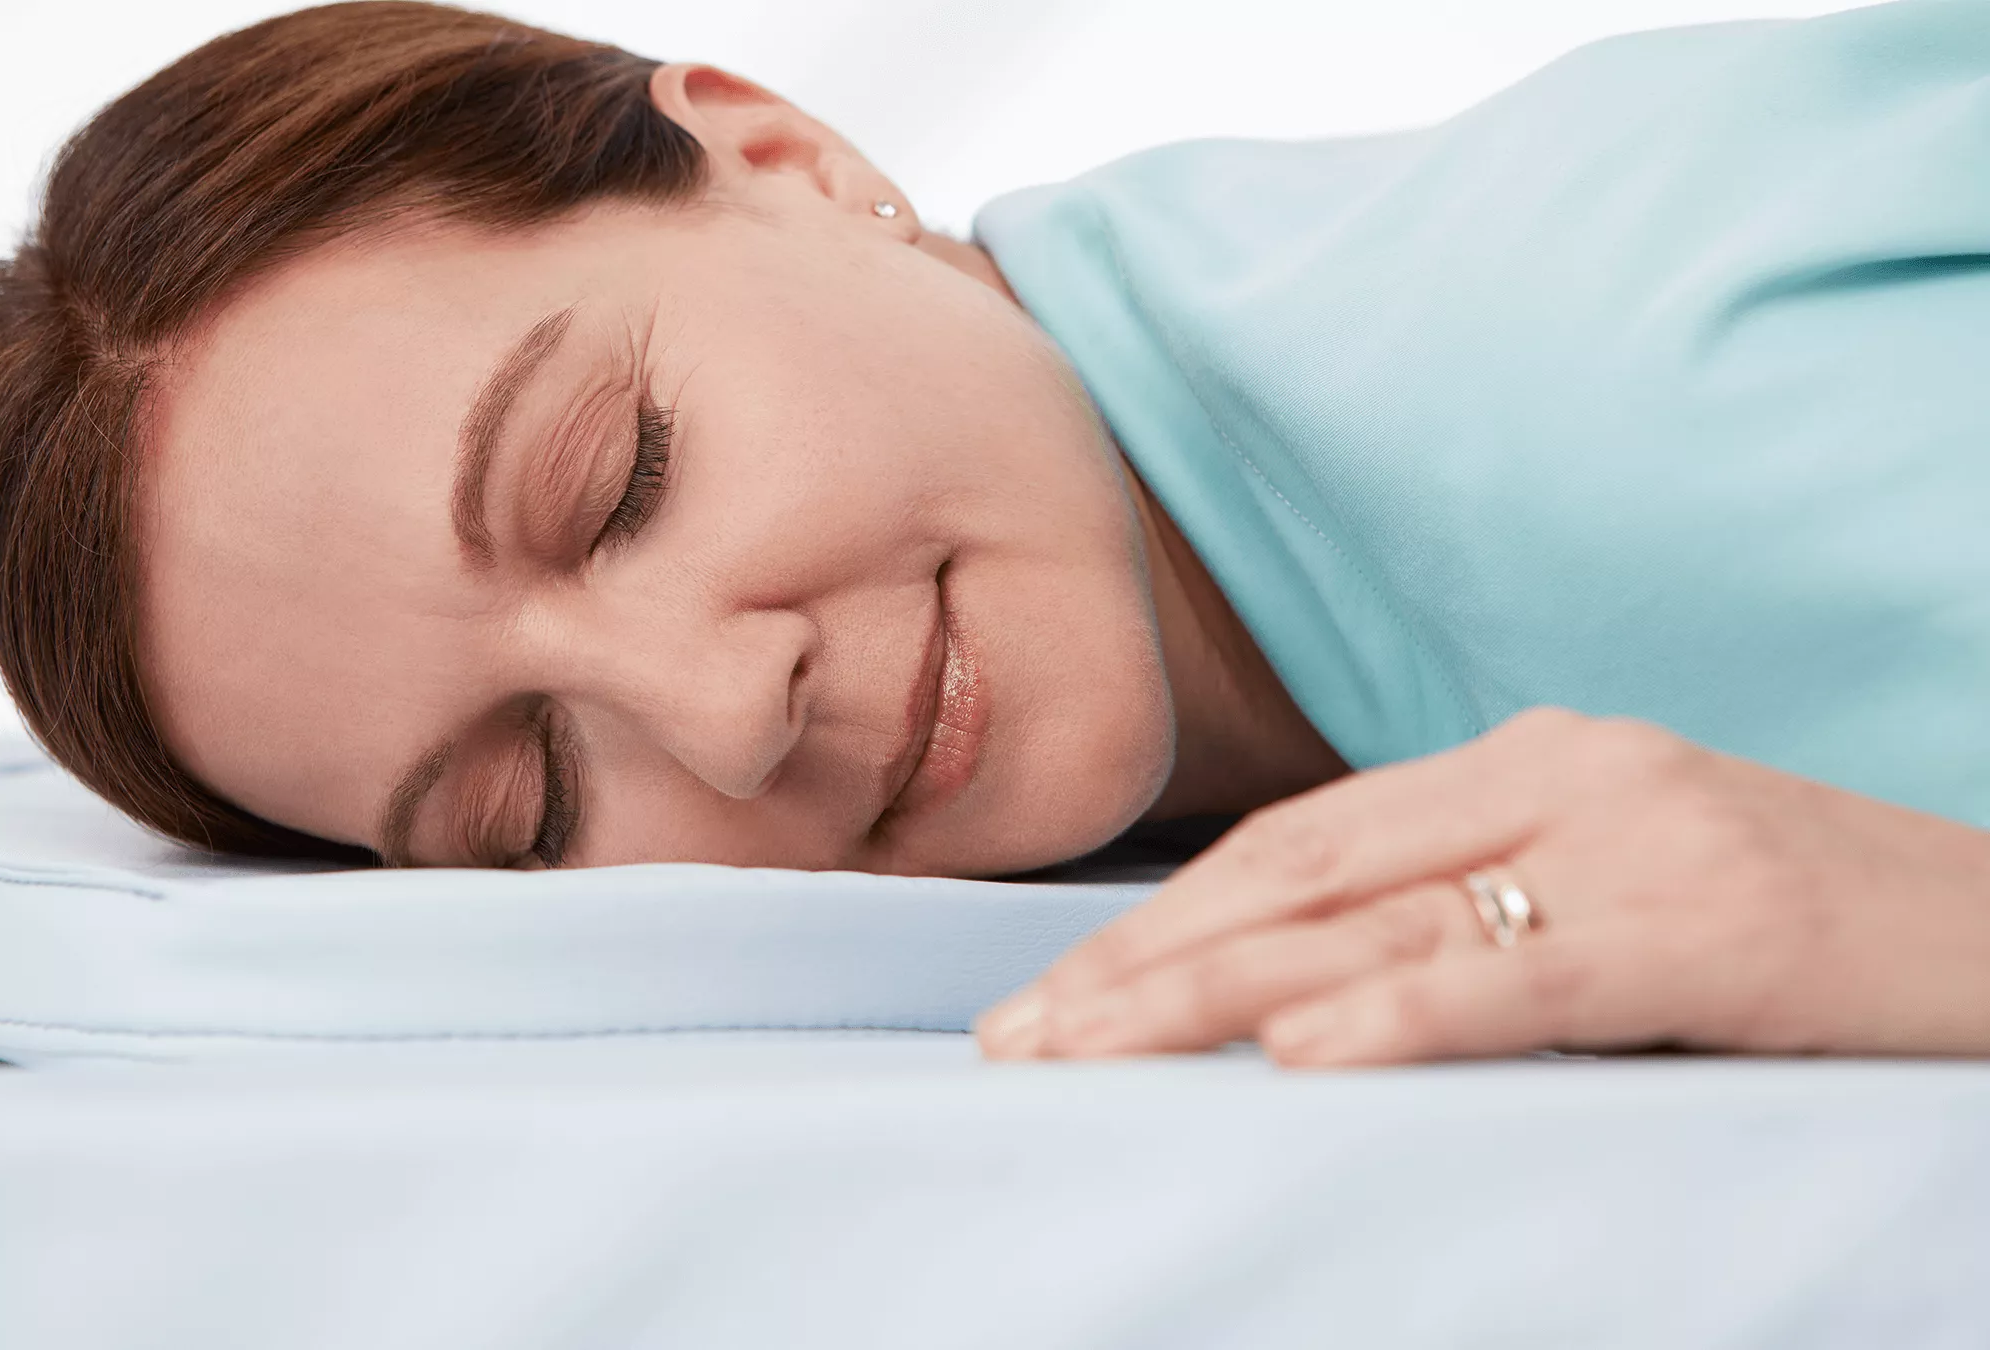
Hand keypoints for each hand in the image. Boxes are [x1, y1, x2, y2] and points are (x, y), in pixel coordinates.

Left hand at [973, 707, 1989, 1066]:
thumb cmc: (1809, 933)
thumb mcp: (1620, 898)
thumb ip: (1484, 921)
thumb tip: (1316, 1005)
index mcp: (1526, 763)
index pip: (1299, 842)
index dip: (1162, 917)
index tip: (1057, 991)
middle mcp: (1558, 775)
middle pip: (1303, 874)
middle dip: (1144, 961)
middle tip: (1020, 1038)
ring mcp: (1634, 839)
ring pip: (1379, 921)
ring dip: (1212, 993)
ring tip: (1087, 1051)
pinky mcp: (1708, 925)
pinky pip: (1526, 976)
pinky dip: (1405, 1017)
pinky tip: (1301, 1059)